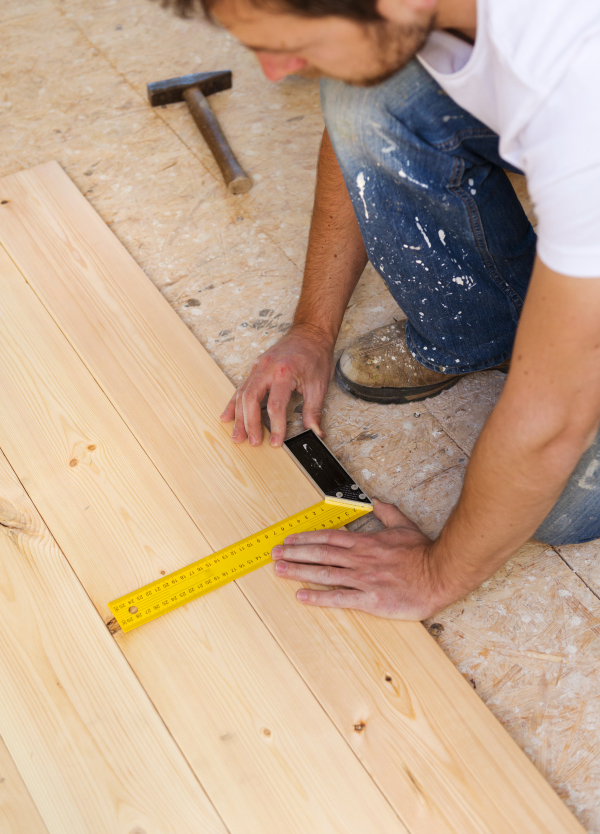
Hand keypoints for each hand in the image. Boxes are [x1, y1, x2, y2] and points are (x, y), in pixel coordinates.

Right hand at [220, 323, 334, 446]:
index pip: (275, 405)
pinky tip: (227, 417)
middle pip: (252, 400)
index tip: (276, 441)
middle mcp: (267, 369)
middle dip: (250, 423)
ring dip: (238, 417)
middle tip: (252, 442)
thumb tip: (315, 433)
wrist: (310, 333)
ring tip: (237, 436)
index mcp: (284, 373)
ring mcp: (258, 367)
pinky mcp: (255, 368)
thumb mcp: (319, 385)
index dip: (275, 426)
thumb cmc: (315, 356)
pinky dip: (233, 404)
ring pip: (243, 394)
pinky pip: (241, 387)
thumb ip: (313, 411)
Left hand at [271, 500, 447, 619]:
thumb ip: (387, 513)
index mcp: (366, 542)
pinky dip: (318, 597)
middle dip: (294, 553)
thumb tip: (376, 501)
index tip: (290, 539)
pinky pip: (339, 598)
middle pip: (320, 554)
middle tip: (274, 553)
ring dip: (298, 571)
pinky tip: (302, 596)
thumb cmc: (423, 553)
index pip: (329, 538)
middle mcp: (360, 559)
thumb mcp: (404, 525)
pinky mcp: (370, 599)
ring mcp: (363, 579)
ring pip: (324, 573)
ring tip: (279, 569)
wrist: (440, 574)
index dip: (306, 538)